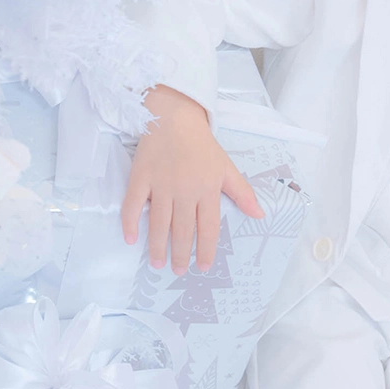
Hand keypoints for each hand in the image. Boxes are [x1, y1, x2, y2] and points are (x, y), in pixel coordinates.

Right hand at [121, 84, 264, 273]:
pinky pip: (132, 204)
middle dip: (181, 254)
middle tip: (178, 271)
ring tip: (157, 263)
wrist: (175, 117)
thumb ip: (242, 193)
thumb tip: (260, 215)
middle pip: (183, 229)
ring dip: (157, 246)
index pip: (208, 227)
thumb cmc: (202, 145)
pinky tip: (130, 239)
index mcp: (207, 189)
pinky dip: (130, 222)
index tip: (203, 267)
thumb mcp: (226, 167)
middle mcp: (185, 190)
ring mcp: (161, 184)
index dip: (206, 249)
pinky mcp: (140, 177)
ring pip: (159, 222)